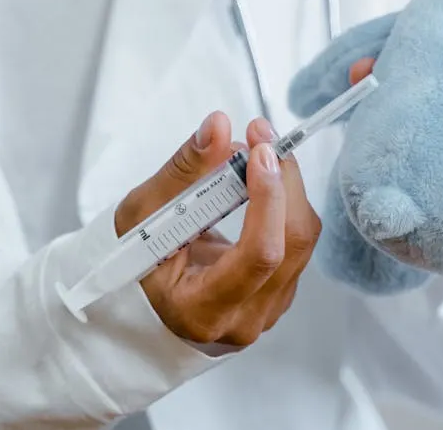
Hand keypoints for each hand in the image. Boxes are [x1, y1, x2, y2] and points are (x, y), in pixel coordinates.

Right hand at [114, 112, 320, 346]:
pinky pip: (300, 242)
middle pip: (292, 243)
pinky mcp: (284, 293)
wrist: (151, 290)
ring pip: (302, 240)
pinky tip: (263, 183)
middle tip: (262, 136)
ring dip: (287, 187)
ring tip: (257, 154)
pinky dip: (287, 203)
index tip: (259, 151)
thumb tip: (218, 125)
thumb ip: (184, 169)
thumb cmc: (140, 256)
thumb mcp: (144, 211)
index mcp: (202, 310)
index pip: (258, 255)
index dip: (268, 198)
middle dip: (284, 181)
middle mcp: (244, 318)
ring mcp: (270, 309)